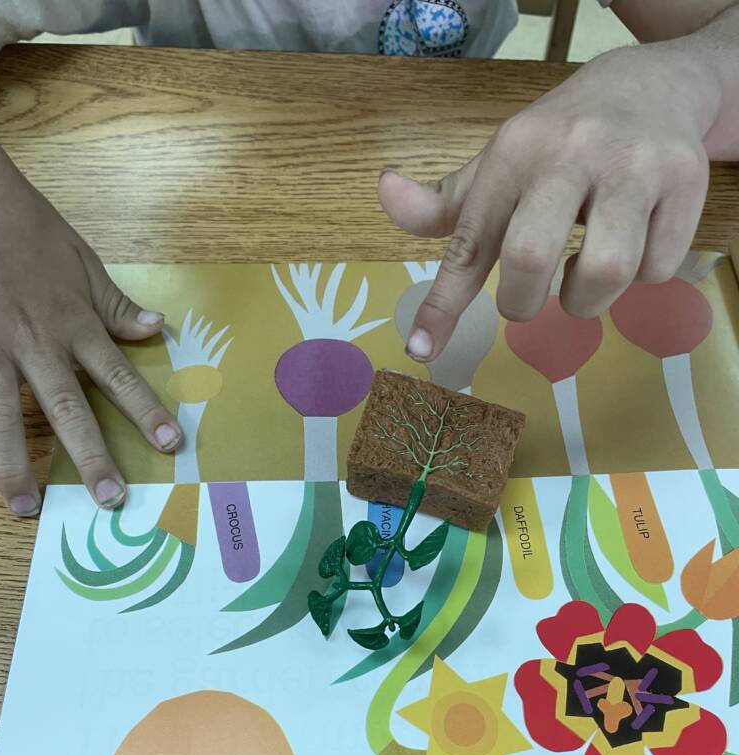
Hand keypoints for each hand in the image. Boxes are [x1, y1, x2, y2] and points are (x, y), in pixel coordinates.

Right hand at [0, 126, 181, 514]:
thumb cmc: (25, 226)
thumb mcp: (82, 260)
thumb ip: (115, 304)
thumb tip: (158, 330)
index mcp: (72, 322)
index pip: (117, 377)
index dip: (145, 412)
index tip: (170, 446)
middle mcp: (34, 342)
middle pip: (66, 408)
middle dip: (90, 456)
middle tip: (111, 499)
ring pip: (1, 413)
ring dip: (17, 464)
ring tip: (27, 506)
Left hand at [379, 42, 722, 359]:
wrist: (652, 86)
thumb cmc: (561, 142)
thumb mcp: (500, 163)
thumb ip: (446, 202)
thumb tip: (386, 194)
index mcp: (514, 153)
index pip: (469, 241)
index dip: (443, 304)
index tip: (421, 351)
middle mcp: (570, 152)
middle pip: (531, 259)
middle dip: (522, 303)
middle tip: (529, 297)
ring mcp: (633, 164)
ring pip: (604, 273)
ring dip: (585, 301)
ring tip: (582, 278)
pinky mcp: (686, 179)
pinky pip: (656, 270)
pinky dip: (640, 277)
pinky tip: (633, 245)